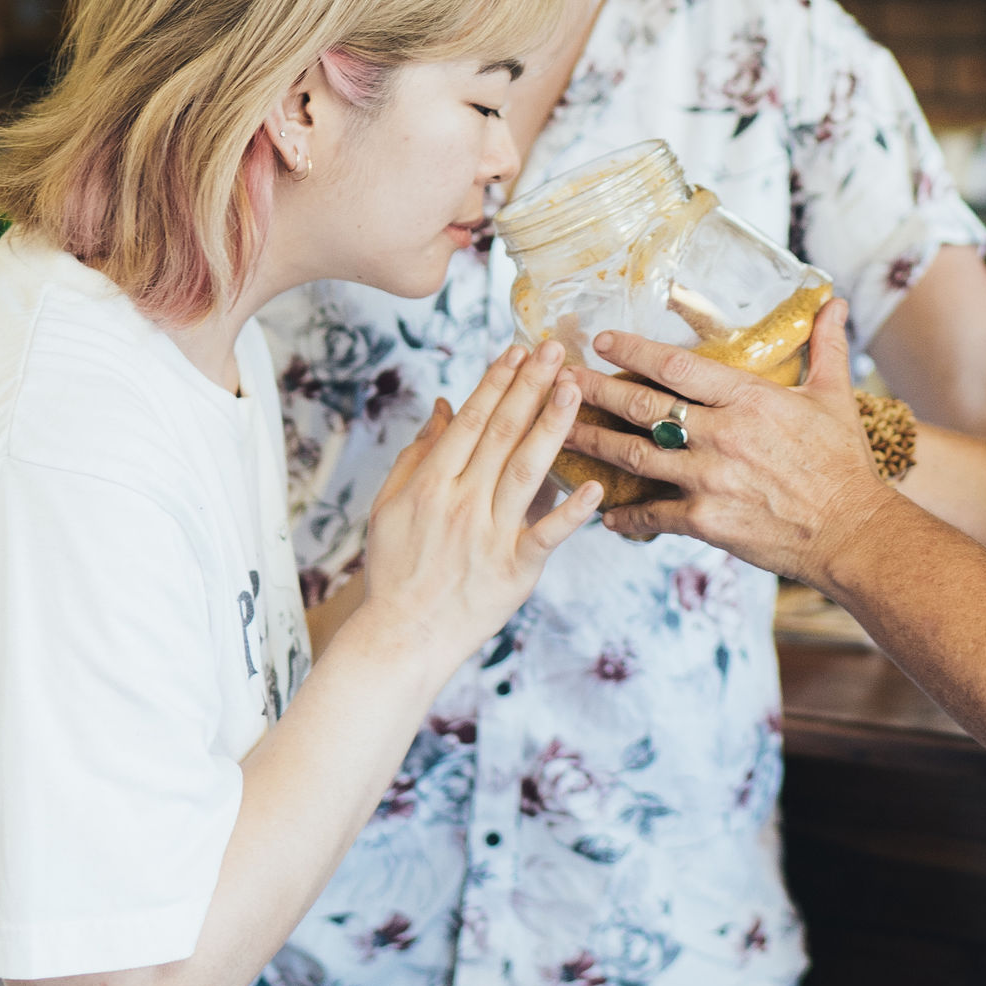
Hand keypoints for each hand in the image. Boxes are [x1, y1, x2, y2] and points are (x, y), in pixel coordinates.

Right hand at [348, 345, 599, 667]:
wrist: (402, 636)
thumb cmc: (395, 569)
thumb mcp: (390, 505)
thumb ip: (418, 453)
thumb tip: (442, 406)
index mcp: (432, 483)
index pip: (471, 421)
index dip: (497, 382)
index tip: (519, 350)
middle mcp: (462, 502)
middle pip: (502, 433)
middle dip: (530, 386)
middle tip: (556, 349)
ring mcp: (490, 535)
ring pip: (527, 470)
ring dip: (552, 425)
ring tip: (574, 388)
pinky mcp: (515, 570)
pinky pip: (547, 535)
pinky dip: (571, 512)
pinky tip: (595, 485)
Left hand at [569, 302, 896, 590]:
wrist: (852, 531)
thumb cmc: (844, 464)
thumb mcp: (835, 397)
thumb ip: (825, 346)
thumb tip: (832, 302)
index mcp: (748, 399)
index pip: (677, 366)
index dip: (634, 351)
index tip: (601, 341)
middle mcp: (721, 435)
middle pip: (642, 408)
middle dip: (594, 391)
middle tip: (556, 379)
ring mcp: (709, 480)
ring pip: (635, 457)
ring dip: (593, 443)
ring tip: (558, 433)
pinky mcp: (705, 521)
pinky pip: (652, 514)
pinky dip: (623, 514)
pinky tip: (601, 513)